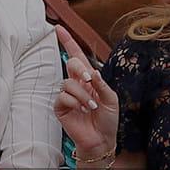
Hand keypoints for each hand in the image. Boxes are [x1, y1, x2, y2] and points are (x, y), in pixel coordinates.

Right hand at [53, 25, 118, 156]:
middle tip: (89, 80)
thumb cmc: (108, 120)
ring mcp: (67, 95)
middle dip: (79, 69)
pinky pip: (62, 96)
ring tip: (91, 106)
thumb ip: (102, 84)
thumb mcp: (112, 99)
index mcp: (88, 79)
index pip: (76, 56)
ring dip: (82, 94)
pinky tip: (81, 110)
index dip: (68, 42)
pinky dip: (74, 102)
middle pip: (71, 64)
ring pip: (68, 83)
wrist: (101, 140)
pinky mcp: (60, 107)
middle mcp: (76, 84)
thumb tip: (92, 71)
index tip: (58, 28)